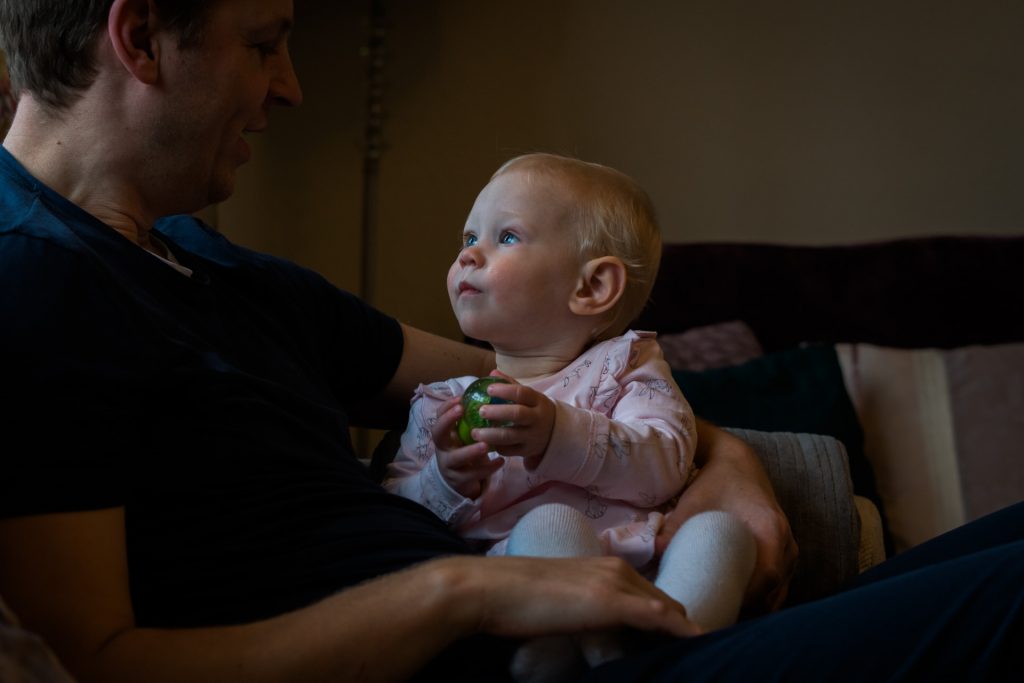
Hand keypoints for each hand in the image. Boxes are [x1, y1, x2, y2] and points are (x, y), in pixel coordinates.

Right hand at [432, 396, 502, 497]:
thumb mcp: (465, 436)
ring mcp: (449, 465)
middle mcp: (443, 448)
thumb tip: (490, 392)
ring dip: (470, 450)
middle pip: (437, 433)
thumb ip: (472, 420)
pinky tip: (501, 461)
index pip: (439, 417)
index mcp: (445, 435)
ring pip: (456, 457)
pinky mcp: (459, 481)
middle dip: (448, 420)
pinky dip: (487, 468)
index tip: (460, 398)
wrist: (460, 481)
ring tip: (486, 444)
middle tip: (462, 410)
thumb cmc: (465, 450)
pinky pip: (473, 475)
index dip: (447, 408)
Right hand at [433, 554, 702, 639]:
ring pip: (666, 609)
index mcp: (602, 566)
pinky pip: (660, 618)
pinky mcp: (610, 602)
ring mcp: (614, 583)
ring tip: (700, 653)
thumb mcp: (555, 600)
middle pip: (663, 602)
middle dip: (680, 626)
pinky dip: (682, 632)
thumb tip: (585, 629)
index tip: (676, 640)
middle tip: (693, 652)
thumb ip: (577, 608)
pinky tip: (698, 643)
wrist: (488, 589)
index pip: (647, 595)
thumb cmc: (511, 598)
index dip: (665, 619)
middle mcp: (614, 569)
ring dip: (683, 631)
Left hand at [469, 371, 555, 465]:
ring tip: (475, 432)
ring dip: (491, 434)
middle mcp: (537, 418)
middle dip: (497, 412)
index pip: (522, 393)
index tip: (489, 389)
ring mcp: (532, 436)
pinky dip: (496, 447)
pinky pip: (509, 450)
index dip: (505, 390)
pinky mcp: (527, 451)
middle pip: (517, 414)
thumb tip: (492, 373)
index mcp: (537, 401)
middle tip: (481, 411)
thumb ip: (511, 384)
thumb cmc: (535, 410)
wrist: (555, 433)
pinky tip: (485, 443)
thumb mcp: (529, 396)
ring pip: (511, 436)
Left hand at [655, 420, 797, 613]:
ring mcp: (790, 547)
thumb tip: (651, 554)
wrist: (737, 462)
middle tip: (718, 620)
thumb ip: (674, 528)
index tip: (722, 611)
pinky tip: (739, 604)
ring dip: (757, 605)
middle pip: (775, 589)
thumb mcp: (694, 503)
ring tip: (726, 616)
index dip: (747, 599)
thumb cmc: (716, 482)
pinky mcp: (786, 550)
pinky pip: (780, 583)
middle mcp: (787, 542)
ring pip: (779, 590)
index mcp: (770, 530)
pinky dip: (764, 597)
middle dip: (749, 608)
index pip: (766, 577)